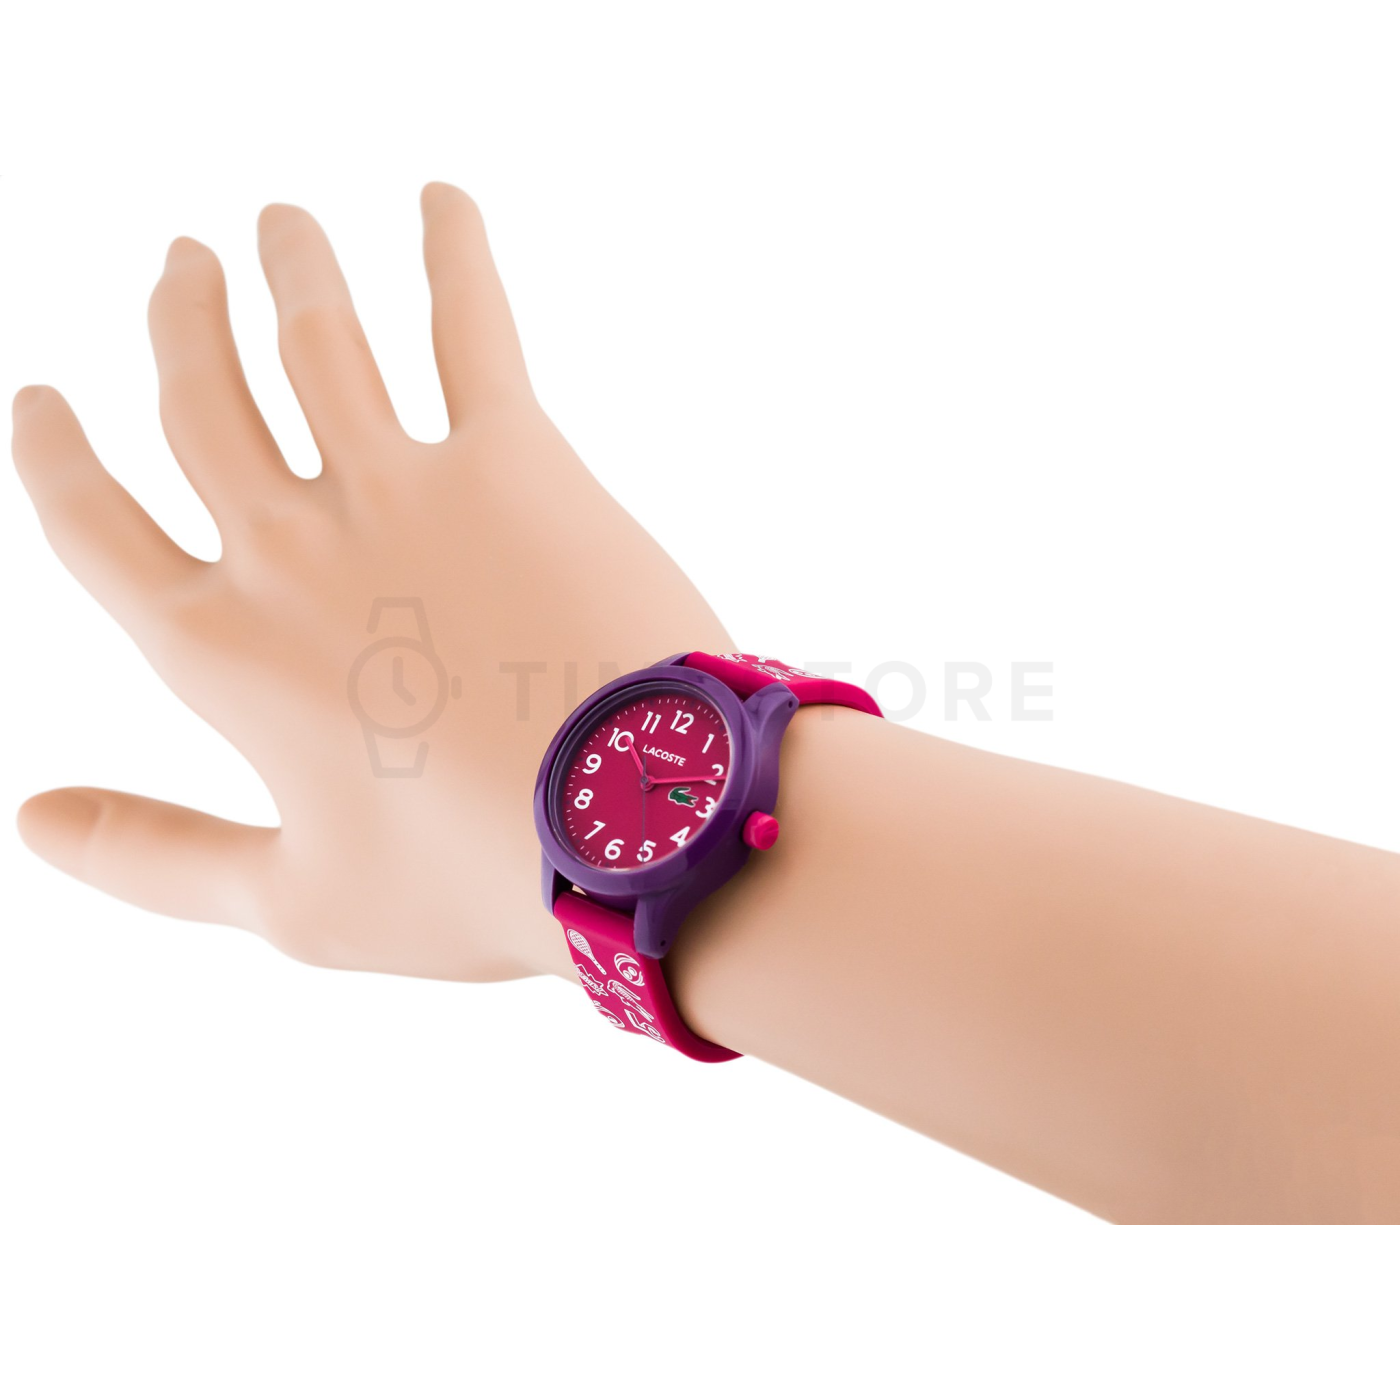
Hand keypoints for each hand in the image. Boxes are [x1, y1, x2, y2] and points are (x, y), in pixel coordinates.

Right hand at [12, 184, 731, 981]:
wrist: (636, 824)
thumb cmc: (473, 878)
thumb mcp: (296, 902)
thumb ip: (155, 855)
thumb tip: (29, 820)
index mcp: (224, 649)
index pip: (95, 526)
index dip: (57, 456)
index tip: (46, 399)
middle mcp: (291, 546)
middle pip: (200, 400)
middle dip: (176, 323)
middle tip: (177, 265)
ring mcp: (403, 487)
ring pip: (313, 337)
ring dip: (285, 264)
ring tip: (274, 220)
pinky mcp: (518, 458)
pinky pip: (472, 326)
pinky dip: (454, 253)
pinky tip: (440, 198)